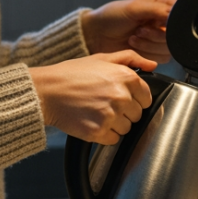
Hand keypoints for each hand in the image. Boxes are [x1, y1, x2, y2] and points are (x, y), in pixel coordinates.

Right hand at [29, 50, 158, 144]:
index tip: (121, 98)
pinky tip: (92, 122)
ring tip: (96, 112)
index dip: (134, 99)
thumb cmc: (70, 74)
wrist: (46, 91)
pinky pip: (113, 140)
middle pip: (137, 115)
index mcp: (126, 77)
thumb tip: (152, 65)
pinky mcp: (98, 131)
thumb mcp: (101, 58)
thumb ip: (130, 59)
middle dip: (124, 112)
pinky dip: (104, 135)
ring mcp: (110, 115)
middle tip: (104, 104)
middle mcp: (121, 96)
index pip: (146, 98)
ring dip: (114, 124)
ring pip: (126, 129)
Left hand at [80, 0, 175, 63]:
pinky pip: (159, 59)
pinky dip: (146, 54)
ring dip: (149, 45)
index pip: (181, 15)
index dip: (172, 22)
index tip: (157, 23)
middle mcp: (163, 23)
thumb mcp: (135, 7)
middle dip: (155, 35)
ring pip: (168, 49)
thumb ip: (158, 9)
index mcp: (163, 7)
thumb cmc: (112, 16)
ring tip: (134, 37)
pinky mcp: (152, 53)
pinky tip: (134, 46)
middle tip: (140, 30)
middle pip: (176, 36)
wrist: (96, 35)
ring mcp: (158, 39)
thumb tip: (175, 15)